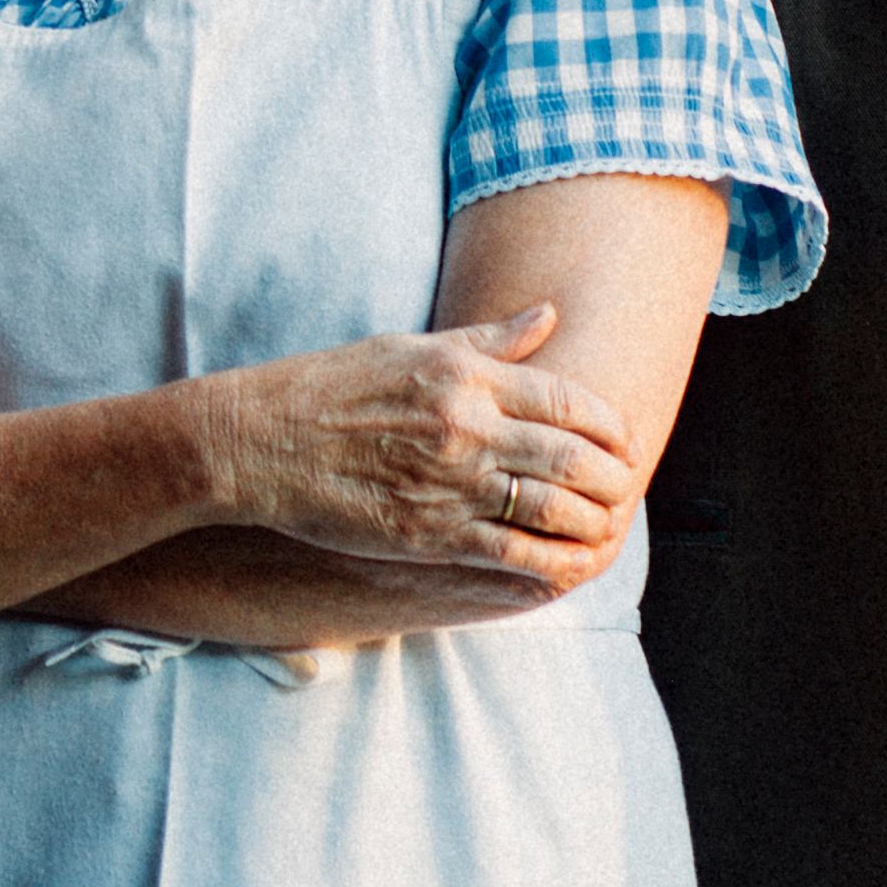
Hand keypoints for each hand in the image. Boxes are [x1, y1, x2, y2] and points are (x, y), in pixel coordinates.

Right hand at [172, 305, 647, 590]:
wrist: (259, 441)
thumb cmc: (329, 387)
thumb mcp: (411, 347)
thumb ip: (488, 340)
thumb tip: (549, 316)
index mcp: (466, 375)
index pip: (570, 400)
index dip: (611, 427)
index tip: (625, 443)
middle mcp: (467, 427)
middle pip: (574, 457)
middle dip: (614, 480)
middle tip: (627, 491)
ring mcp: (450, 484)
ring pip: (553, 510)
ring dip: (593, 525)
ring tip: (606, 531)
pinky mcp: (429, 534)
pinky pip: (512, 555)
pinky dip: (551, 566)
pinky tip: (567, 570)